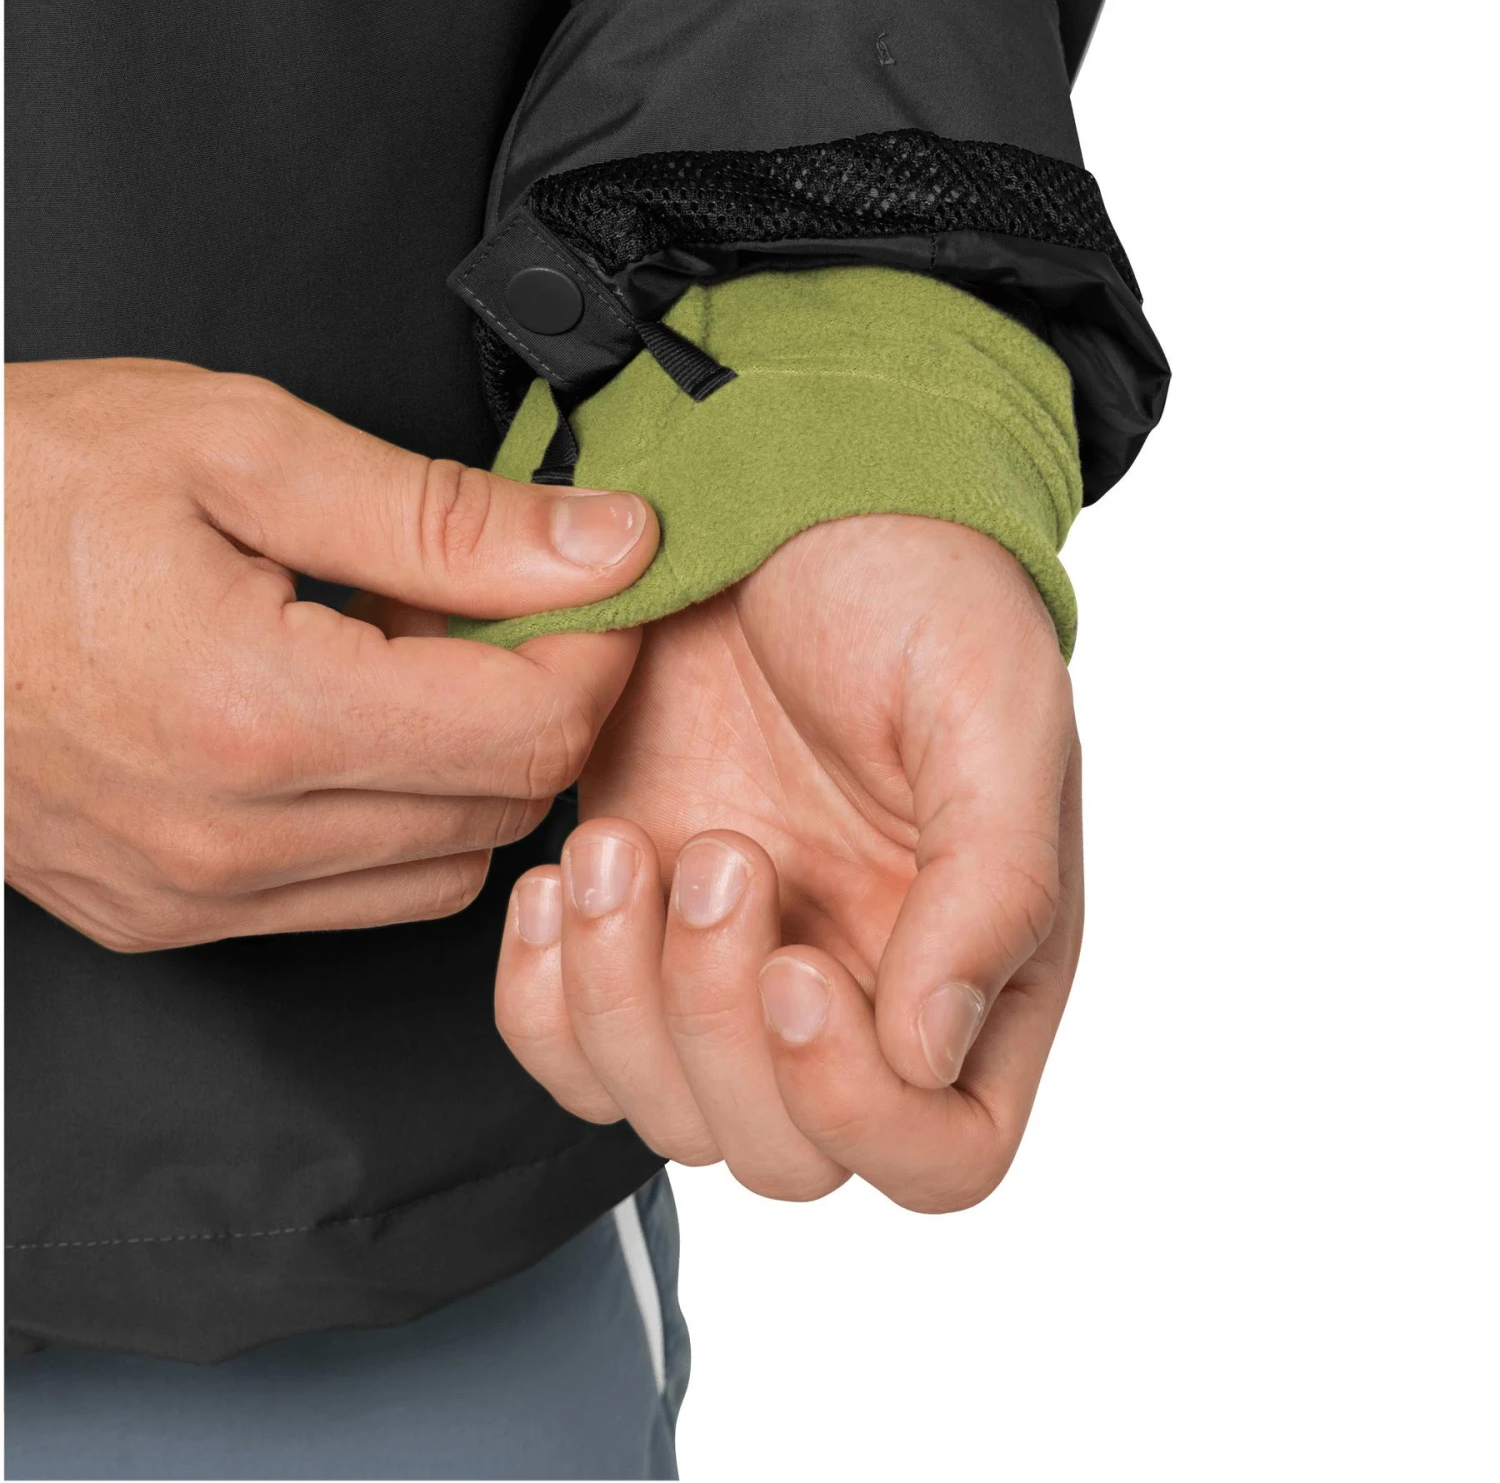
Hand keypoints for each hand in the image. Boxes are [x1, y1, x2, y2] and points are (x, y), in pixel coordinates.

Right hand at [3, 358, 657, 949]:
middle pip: (506, 803)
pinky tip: (339, 725)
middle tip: (481, 601)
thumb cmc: (7, 493)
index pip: (535, 732)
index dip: (595, 651)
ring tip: (396, 657)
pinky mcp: (165, 915)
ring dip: (466, 763)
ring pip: (447, 865)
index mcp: (261, 716)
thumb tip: (605, 544)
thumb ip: (445, 516)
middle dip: (534, 697)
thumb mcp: (239, 450)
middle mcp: (232, 839)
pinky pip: (357, 896)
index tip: (588, 585)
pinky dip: (393, 817)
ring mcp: (194, 894)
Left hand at [495, 514, 1081, 1210]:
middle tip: (718, 853)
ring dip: (620, 1001)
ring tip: (624, 843)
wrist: (779, 497)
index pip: (945, 1151)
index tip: (799, 969)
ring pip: (664, 1112)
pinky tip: (558, 884)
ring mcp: (737, 966)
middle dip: (720, 1027)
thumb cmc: (909, 584)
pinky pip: (571, 1050)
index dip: (862, 1111)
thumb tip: (936, 1051)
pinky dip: (543, 998)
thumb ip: (995, 881)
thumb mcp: (986, 705)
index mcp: (981, 958)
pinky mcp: (634, 929)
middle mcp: (862, 988)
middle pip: (785, 1153)